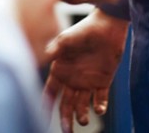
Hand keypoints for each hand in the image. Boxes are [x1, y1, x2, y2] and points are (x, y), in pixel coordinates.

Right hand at [44, 10, 128, 132]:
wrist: (107, 26)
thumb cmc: (84, 30)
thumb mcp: (65, 39)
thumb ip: (53, 50)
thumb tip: (41, 56)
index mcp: (60, 70)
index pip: (50, 92)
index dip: (46, 105)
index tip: (42, 117)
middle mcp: (72, 79)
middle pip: (66, 104)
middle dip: (65, 119)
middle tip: (67, 132)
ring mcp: (87, 81)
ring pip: (82, 105)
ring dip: (82, 115)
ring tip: (84, 120)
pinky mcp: (103, 81)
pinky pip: (100, 99)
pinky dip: (100, 106)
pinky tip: (99, 108)